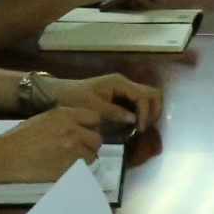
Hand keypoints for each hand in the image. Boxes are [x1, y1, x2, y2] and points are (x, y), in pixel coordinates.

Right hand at [0, 108, 103, 182]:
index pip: (94, 118)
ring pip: (92, 155)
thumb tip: (79, 126)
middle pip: (97, 138)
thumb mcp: (45, 119)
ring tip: (72, 159)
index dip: (91, 126)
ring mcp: (73, 150)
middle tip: (80, 148)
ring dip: (85, 157)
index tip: (85, 132)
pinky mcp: (69, 168)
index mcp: (66, 115)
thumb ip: (65, 120)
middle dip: (90, 143)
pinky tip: (66, 168)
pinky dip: (78, 169)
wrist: (7, 156)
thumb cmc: (21, 136)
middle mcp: (73, 130)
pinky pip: (83, 169)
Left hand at [44, 71, 160, 131]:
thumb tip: (134, 120)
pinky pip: (139, 103)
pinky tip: (136, 126)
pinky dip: (142, 113)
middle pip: (152, 94)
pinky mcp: (121, 96)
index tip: (140, 129)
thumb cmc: (74, 99)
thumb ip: (114, 112)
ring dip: (149, 112)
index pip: (144, 96)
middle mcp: (125, 84)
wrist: (59, 94)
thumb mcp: (93, 108)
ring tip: (142, 128)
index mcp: (119, 83)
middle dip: (153, 111)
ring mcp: (124, 89)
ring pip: (148, 98)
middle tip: (145, 128)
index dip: (145, 113)